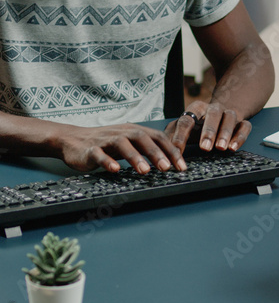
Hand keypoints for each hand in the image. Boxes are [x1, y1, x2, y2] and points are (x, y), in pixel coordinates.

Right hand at [58, 123, 186, 173]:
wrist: (72, 140)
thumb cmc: (104, 143)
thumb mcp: (128, 143)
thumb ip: (145, 149)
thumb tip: (169, 162)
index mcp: (133, 130)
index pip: (157, 137)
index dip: (170, 150)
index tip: (181, 166)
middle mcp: (121, 132)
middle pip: (141, 138)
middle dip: (156, 153)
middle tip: (168, 168)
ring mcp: (105, 140)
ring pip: (122, 144)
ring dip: (134, 157)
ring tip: (145, 171)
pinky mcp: (90, 150)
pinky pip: (99, 154)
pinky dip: (107, 161)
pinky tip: (115, 170)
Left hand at [165, 100, 251, 152]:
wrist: (219, 113)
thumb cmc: (197, 124)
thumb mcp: (182, 127)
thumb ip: (171, 136)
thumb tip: (160, 149)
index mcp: (196, 108)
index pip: (187, 120)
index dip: (181, 136)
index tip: (177, 151)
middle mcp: (213, 108)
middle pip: (212, 114)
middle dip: (208, 131)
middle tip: (204, 147)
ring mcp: (229, 114)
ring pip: (229, 118)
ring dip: (225, 133)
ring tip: (221, 148)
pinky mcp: (242, 122)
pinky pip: (245, 126)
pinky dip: (240, 136)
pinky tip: (233, 148)